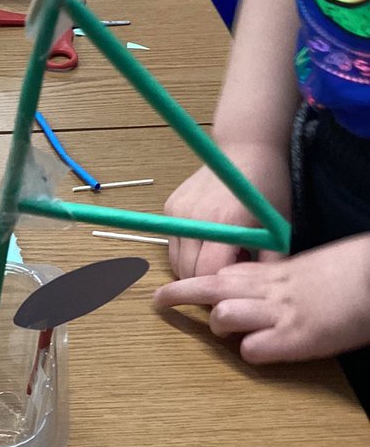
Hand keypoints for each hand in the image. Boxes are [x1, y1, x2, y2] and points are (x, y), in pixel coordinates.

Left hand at [153, 235, 369, 363]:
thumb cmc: (353, 272)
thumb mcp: (311, 268)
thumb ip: (282, 279)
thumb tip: (263, 289)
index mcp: (275, 272)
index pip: (225, 271)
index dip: (199, 280)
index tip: (178, 287)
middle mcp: (271, 290)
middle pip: (212, 286)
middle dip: (180, 293)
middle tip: (158, 300)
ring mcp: (281, 313)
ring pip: (224, 313)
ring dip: (220, 325)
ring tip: (231, 331)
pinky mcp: (296, 338)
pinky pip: (254, 349)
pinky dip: (253, 352)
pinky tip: (265, 350)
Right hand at [163, 143, 291, 279]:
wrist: (245, 150)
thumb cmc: (267, 189)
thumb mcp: (277, 227)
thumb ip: (270, 263)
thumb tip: (261, 296)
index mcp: (223, 223)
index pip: (208, 273)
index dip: (220, 289)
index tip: (234, 292)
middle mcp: (193, 218)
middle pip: (187, 271)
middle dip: (205, 281)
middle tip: (227, 274)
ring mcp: (177, 212)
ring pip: (175, 261)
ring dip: (193, 268)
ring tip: (218, 257)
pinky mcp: (169, 207)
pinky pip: (172, 244)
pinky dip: (187, 252)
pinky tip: (208, 243)